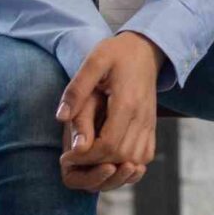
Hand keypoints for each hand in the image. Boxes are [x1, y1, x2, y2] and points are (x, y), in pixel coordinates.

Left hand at [56, 32, 163, 191]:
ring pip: (134, 160)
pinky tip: (110, 156)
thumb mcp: (93, 62)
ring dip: (111, 165)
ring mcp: (150, 122)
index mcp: (126, 102)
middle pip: (121, 156)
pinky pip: (145, 155)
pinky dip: (128, 162)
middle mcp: (142, 116)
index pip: (108, 144)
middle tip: (74, 159)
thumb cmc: (116, 54)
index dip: (86, 157)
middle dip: (95, 164)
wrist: (145, 50)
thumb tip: (61, 118)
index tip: (67, 156)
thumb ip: (77, 90)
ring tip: (89, 158)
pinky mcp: (152, 126)